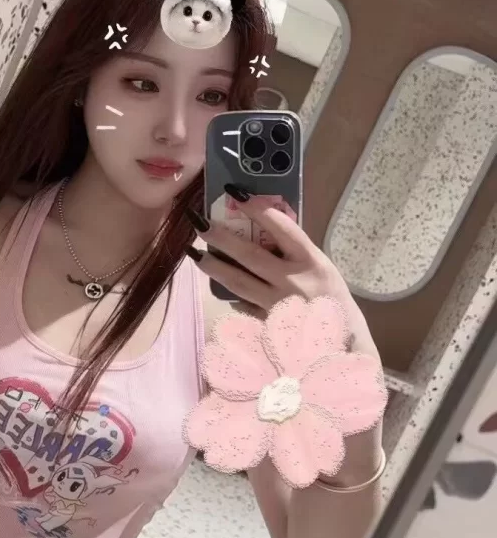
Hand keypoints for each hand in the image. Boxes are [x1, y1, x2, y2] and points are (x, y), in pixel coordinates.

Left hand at [191, 206, 376, 353]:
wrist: (344, 344)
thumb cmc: (332, 299)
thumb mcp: (322, 268)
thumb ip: (294, 251)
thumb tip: (259, 228)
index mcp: (312, 262)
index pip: (282, 228)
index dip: (258, 209)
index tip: (236, 193)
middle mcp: (294, 283)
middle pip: (250, 255)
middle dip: (221, 237)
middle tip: (199, 222)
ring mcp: (278, 306)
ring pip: (238, 283)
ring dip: (213, 266)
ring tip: (195, 253)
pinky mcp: (267, 326)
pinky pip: (243, 305)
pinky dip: (230, 294)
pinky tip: (217, 284)